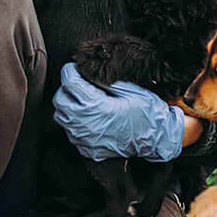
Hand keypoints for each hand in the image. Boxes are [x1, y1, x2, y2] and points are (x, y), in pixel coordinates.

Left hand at [51, 62, 185, 162]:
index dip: (70, 71)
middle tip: (77, 83)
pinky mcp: (87, 149)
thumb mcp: (129, 89)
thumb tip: (89, 71)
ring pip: (61, 117)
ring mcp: (85, 139)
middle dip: (66, 88)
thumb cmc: (146, 112)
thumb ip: (106, 80)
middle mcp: (85, 123)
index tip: (74, 67)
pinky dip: (74, 123)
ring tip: (81, 100)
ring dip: (67, 106)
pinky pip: (71, 133)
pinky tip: (87, 117)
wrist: (157, 139)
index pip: (69, 82)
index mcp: (95, 105)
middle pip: (59, 100)